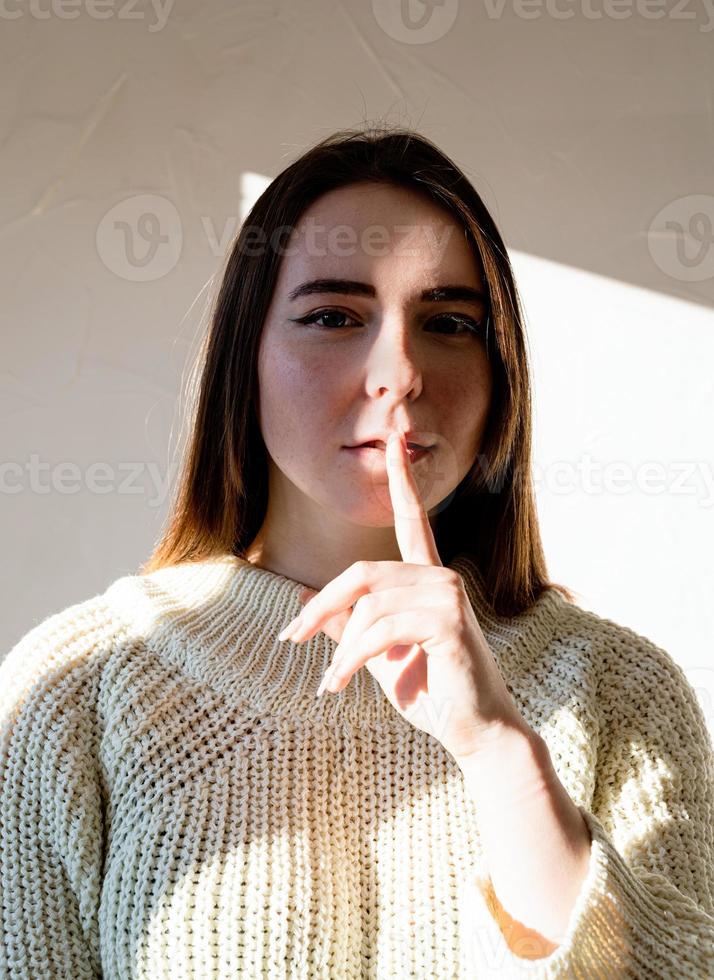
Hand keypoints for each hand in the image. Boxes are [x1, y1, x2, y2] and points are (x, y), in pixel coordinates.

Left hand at [278, 430, 530, 760]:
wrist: (475, 732)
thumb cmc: (431, 692)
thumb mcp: (376, 658)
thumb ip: (345, 627)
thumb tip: (301, 599)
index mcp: (427, 580)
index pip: (413, 519)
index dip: (403, 479)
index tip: (397, 438)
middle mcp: (441, 577)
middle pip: (362, 574)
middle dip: (321, 607)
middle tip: (290, 638)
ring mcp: (448, 595)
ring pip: (368, 606)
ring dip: (340, 649)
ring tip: (331, 683)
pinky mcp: (449, 621)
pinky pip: (380, 629)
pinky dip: (351, 658)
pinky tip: (339, 683)